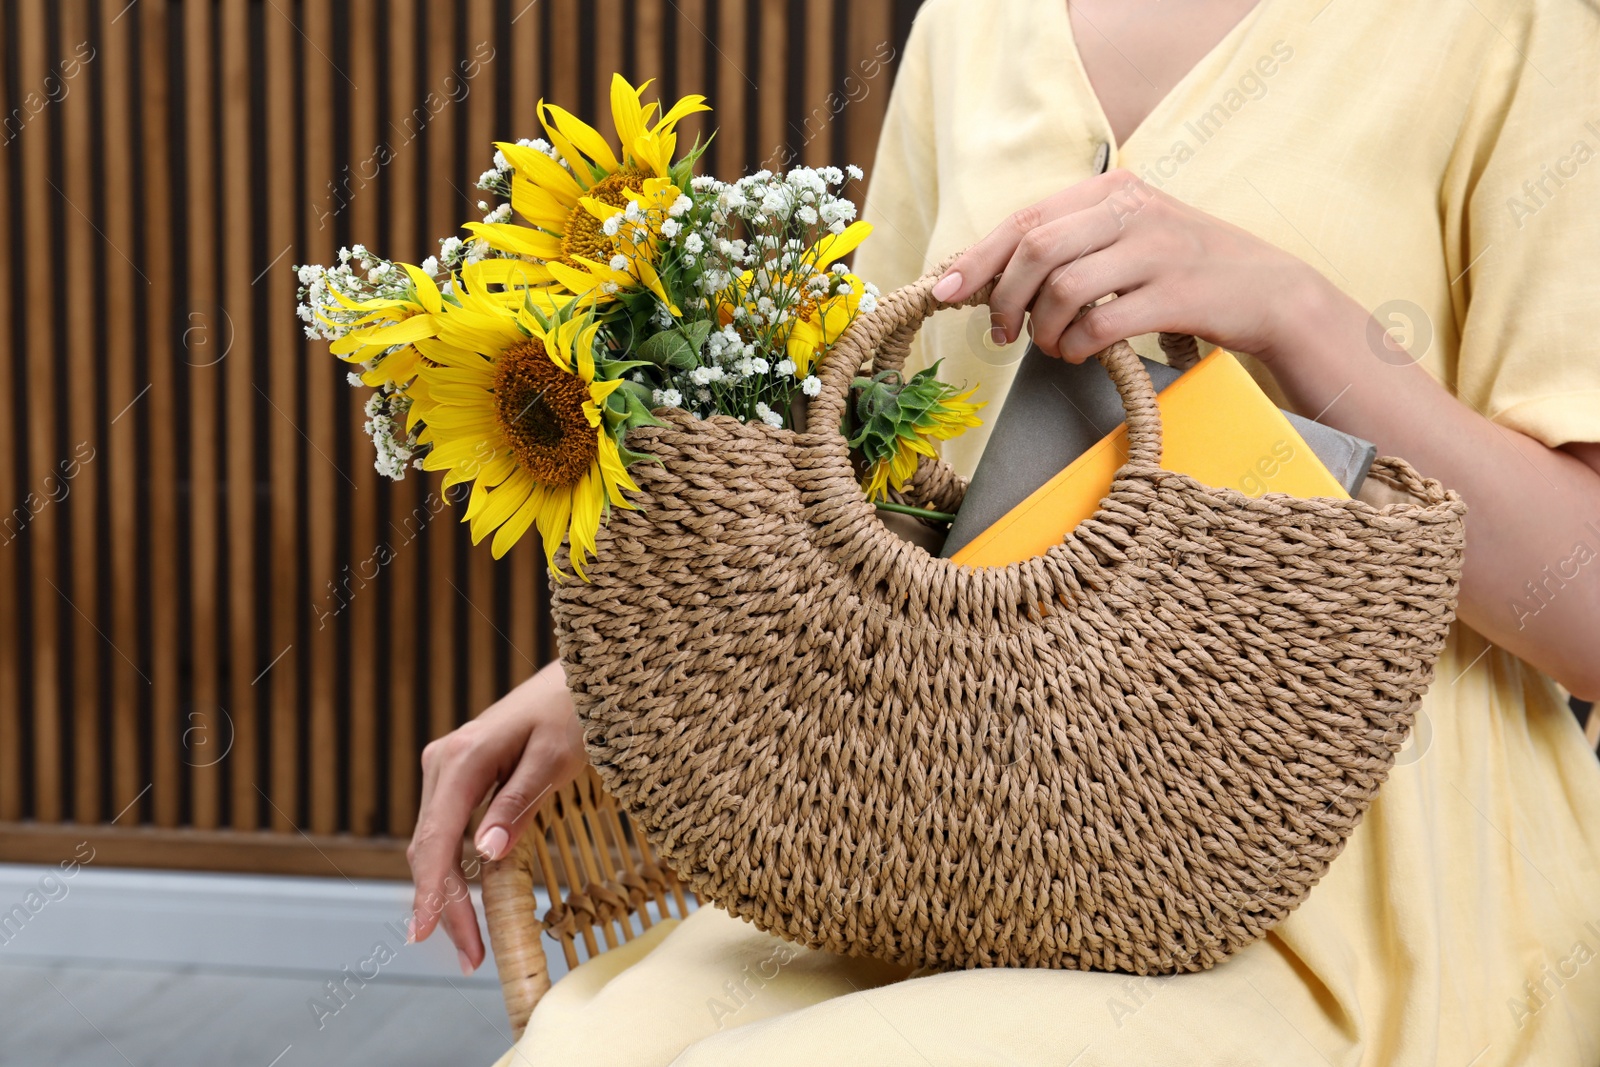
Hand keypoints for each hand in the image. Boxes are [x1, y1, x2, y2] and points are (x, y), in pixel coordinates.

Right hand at [407, 660, 586, 974]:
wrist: (584, 674)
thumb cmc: (576, 709)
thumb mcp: (556, 758)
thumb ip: (518, 803)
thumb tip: (486, 856)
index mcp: (461, 758)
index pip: (437, 840)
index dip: (436, 895)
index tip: (436, 937)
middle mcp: (444, 762)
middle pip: (429, 848)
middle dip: (444, 906)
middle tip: (471, 958)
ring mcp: (450, 766)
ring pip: (435, 841)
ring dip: (448, 892)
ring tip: (470, 941)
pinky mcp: (464, 773)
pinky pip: (450, 828)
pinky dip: (456, 867)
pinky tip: (469, 899)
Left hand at [930, 169, 1328, 365]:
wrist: (1272, 291)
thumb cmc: (1183, 270)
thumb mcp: (1127, 238)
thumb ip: (1068, 246)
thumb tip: (990, 278)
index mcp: (1111, 191)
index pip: (1025, 220)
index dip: (977, 259)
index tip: (944, 292)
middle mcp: (1131, 210)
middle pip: (1035, 250)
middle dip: (1004, 299)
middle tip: (1002, 333)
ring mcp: (1156, 250)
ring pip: (1063, 288)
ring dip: (1044, 329)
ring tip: (1053, 347)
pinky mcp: (1177, 294)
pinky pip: (1102, 324)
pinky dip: (1078, 346)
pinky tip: (1080, 354)